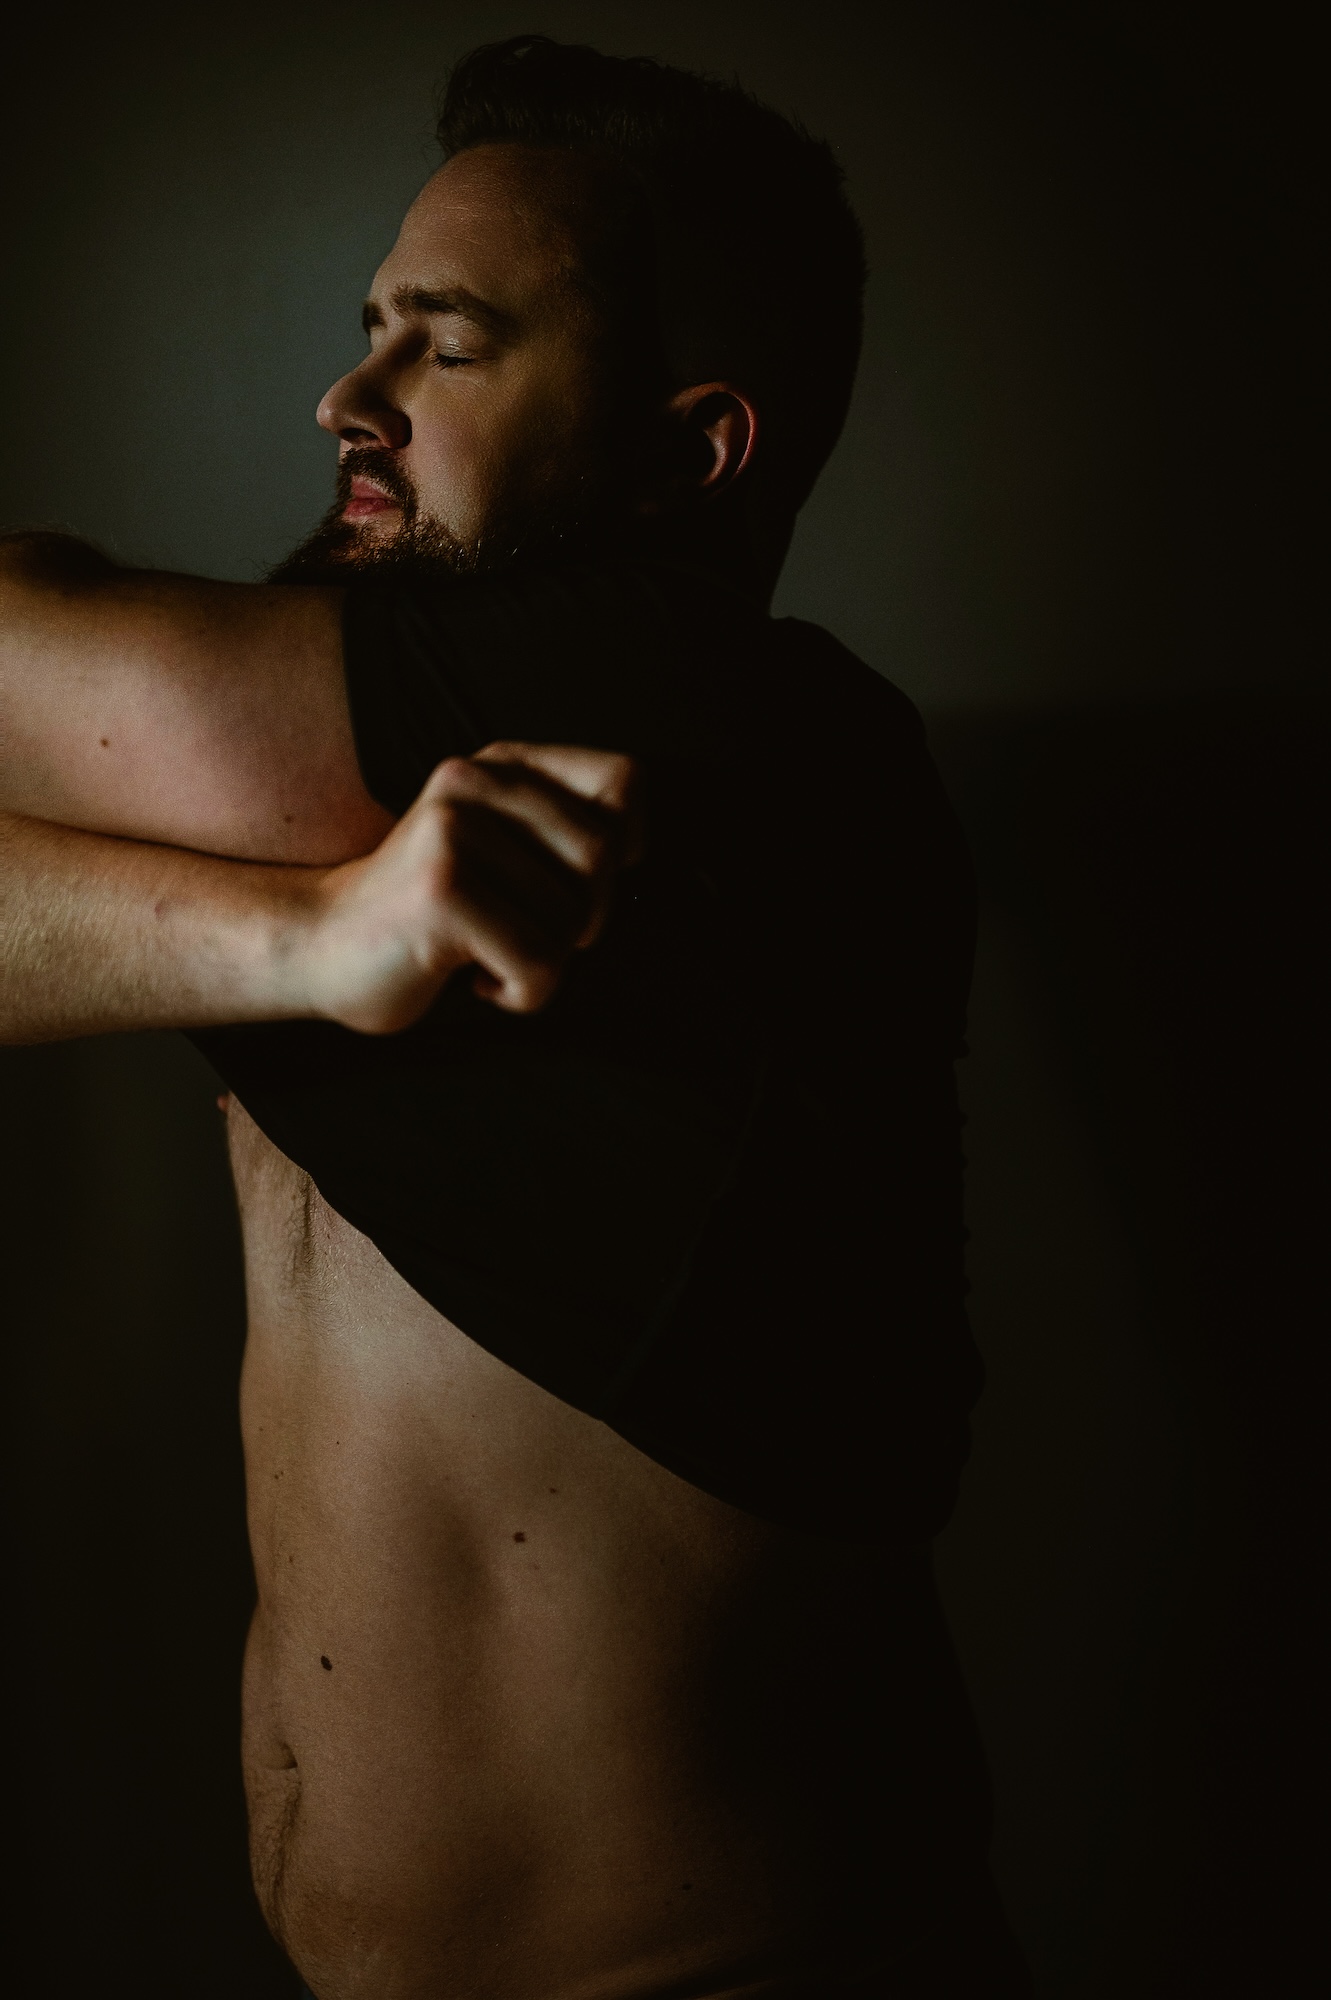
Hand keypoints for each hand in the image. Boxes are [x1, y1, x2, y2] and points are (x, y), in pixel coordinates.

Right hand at [299, 743, 641, 1033]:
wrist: (320, 947)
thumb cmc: (429, 914)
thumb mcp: (499, 848)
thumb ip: (561, 829)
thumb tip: (635, 846)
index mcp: (500, 765)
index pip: (624, 780)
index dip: (627, 843)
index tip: (576, 881)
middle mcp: (475, 782)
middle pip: (604, 858)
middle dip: (581, 919)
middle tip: (525, 933)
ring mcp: (454, 832)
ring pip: (573, 918)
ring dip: (544, 961)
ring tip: (489, 953)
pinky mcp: (444, 892)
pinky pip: (539, 964)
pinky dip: (521, 994)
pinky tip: (475, 979)